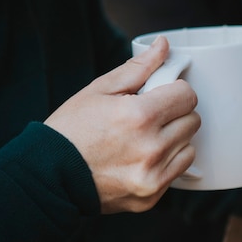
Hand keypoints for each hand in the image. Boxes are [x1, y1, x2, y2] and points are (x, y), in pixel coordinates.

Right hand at [44, 37, 200, 213]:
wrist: (49, 177)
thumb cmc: (72, 129)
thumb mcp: (100, 89)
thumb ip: (138, 67)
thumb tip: (164, 45)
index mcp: (140, 116)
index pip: (188, 96)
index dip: (175, 90)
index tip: (162, 94)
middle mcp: (151, 148)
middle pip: (192, 120)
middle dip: (176, 113)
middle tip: (151, 115)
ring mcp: (153, 176)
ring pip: (190, 145)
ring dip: (175, 138)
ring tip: (146, 137)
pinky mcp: (152, 195)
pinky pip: (179, 169)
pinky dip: (169, 160)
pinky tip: (145, 156)